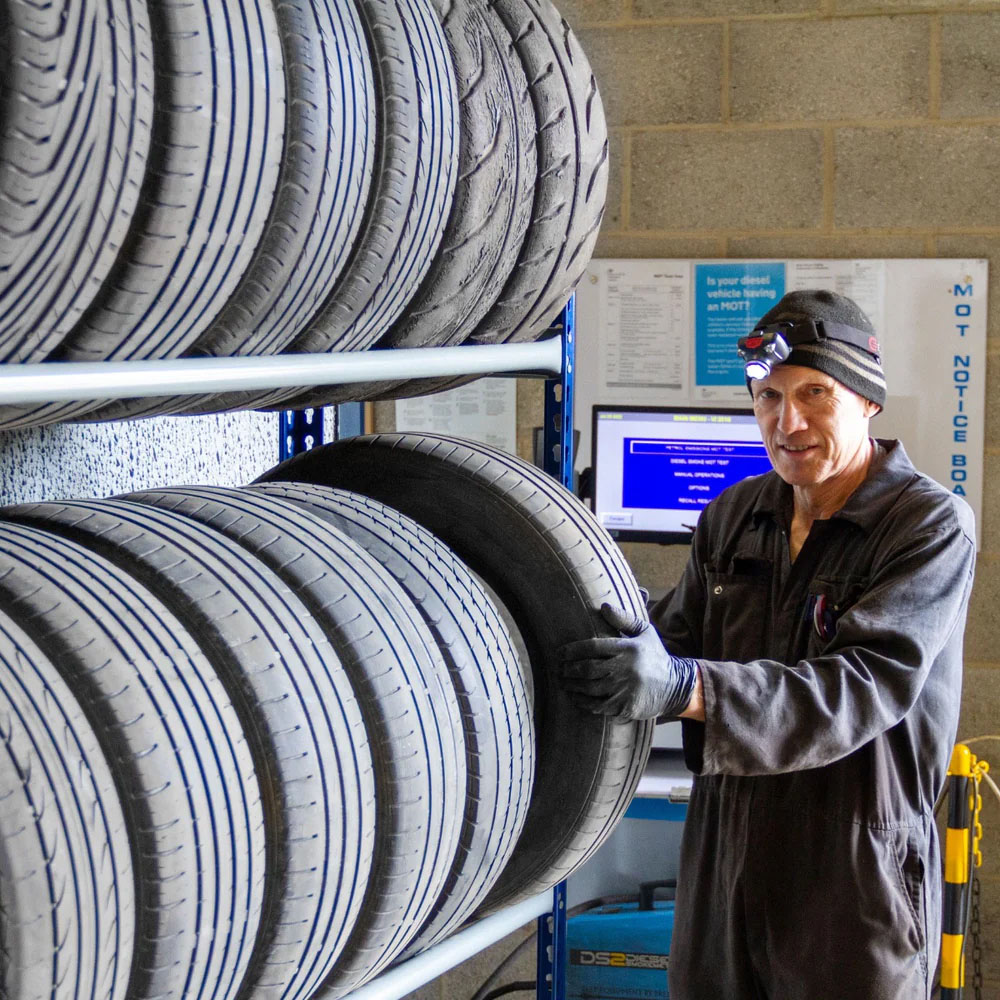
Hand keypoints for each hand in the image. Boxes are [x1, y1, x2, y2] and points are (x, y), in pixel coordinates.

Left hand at [560, 604, 697, 720]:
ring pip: (590, 688)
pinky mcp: (625, 706)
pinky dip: (583, 702)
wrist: (675, 686)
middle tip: (558, 668)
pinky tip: (575, 697)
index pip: (593, 647)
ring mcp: (625, 690)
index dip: (573, 650)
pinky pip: (598, 706)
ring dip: (572, 685)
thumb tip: (604, 606)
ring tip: (562, 681)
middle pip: (588, 669)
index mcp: (628, 649)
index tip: (560, 652)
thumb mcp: (644, 632)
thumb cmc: (654, 656)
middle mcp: (625, 669)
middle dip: (569, 669)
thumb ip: (624, 619)